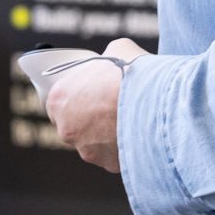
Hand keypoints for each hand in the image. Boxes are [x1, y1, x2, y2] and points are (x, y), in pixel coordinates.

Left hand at [46, 38, 150, 171]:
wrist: (156, 99)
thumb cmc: (131, 71)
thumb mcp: (116, 50)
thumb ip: (106, 59)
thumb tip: (113, 59)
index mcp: (59, 100)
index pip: (58, 103)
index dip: (75, 98)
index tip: (90, 95)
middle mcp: (67, 130)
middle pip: (75, 126)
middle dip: (91, 119)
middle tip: (112, 107)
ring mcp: (88, 151)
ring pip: (96, 144)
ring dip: (108, 135)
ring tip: (131, 120)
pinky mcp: (110, 165)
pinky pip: (116, 155)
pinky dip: (126, 147)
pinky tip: (140, 134)